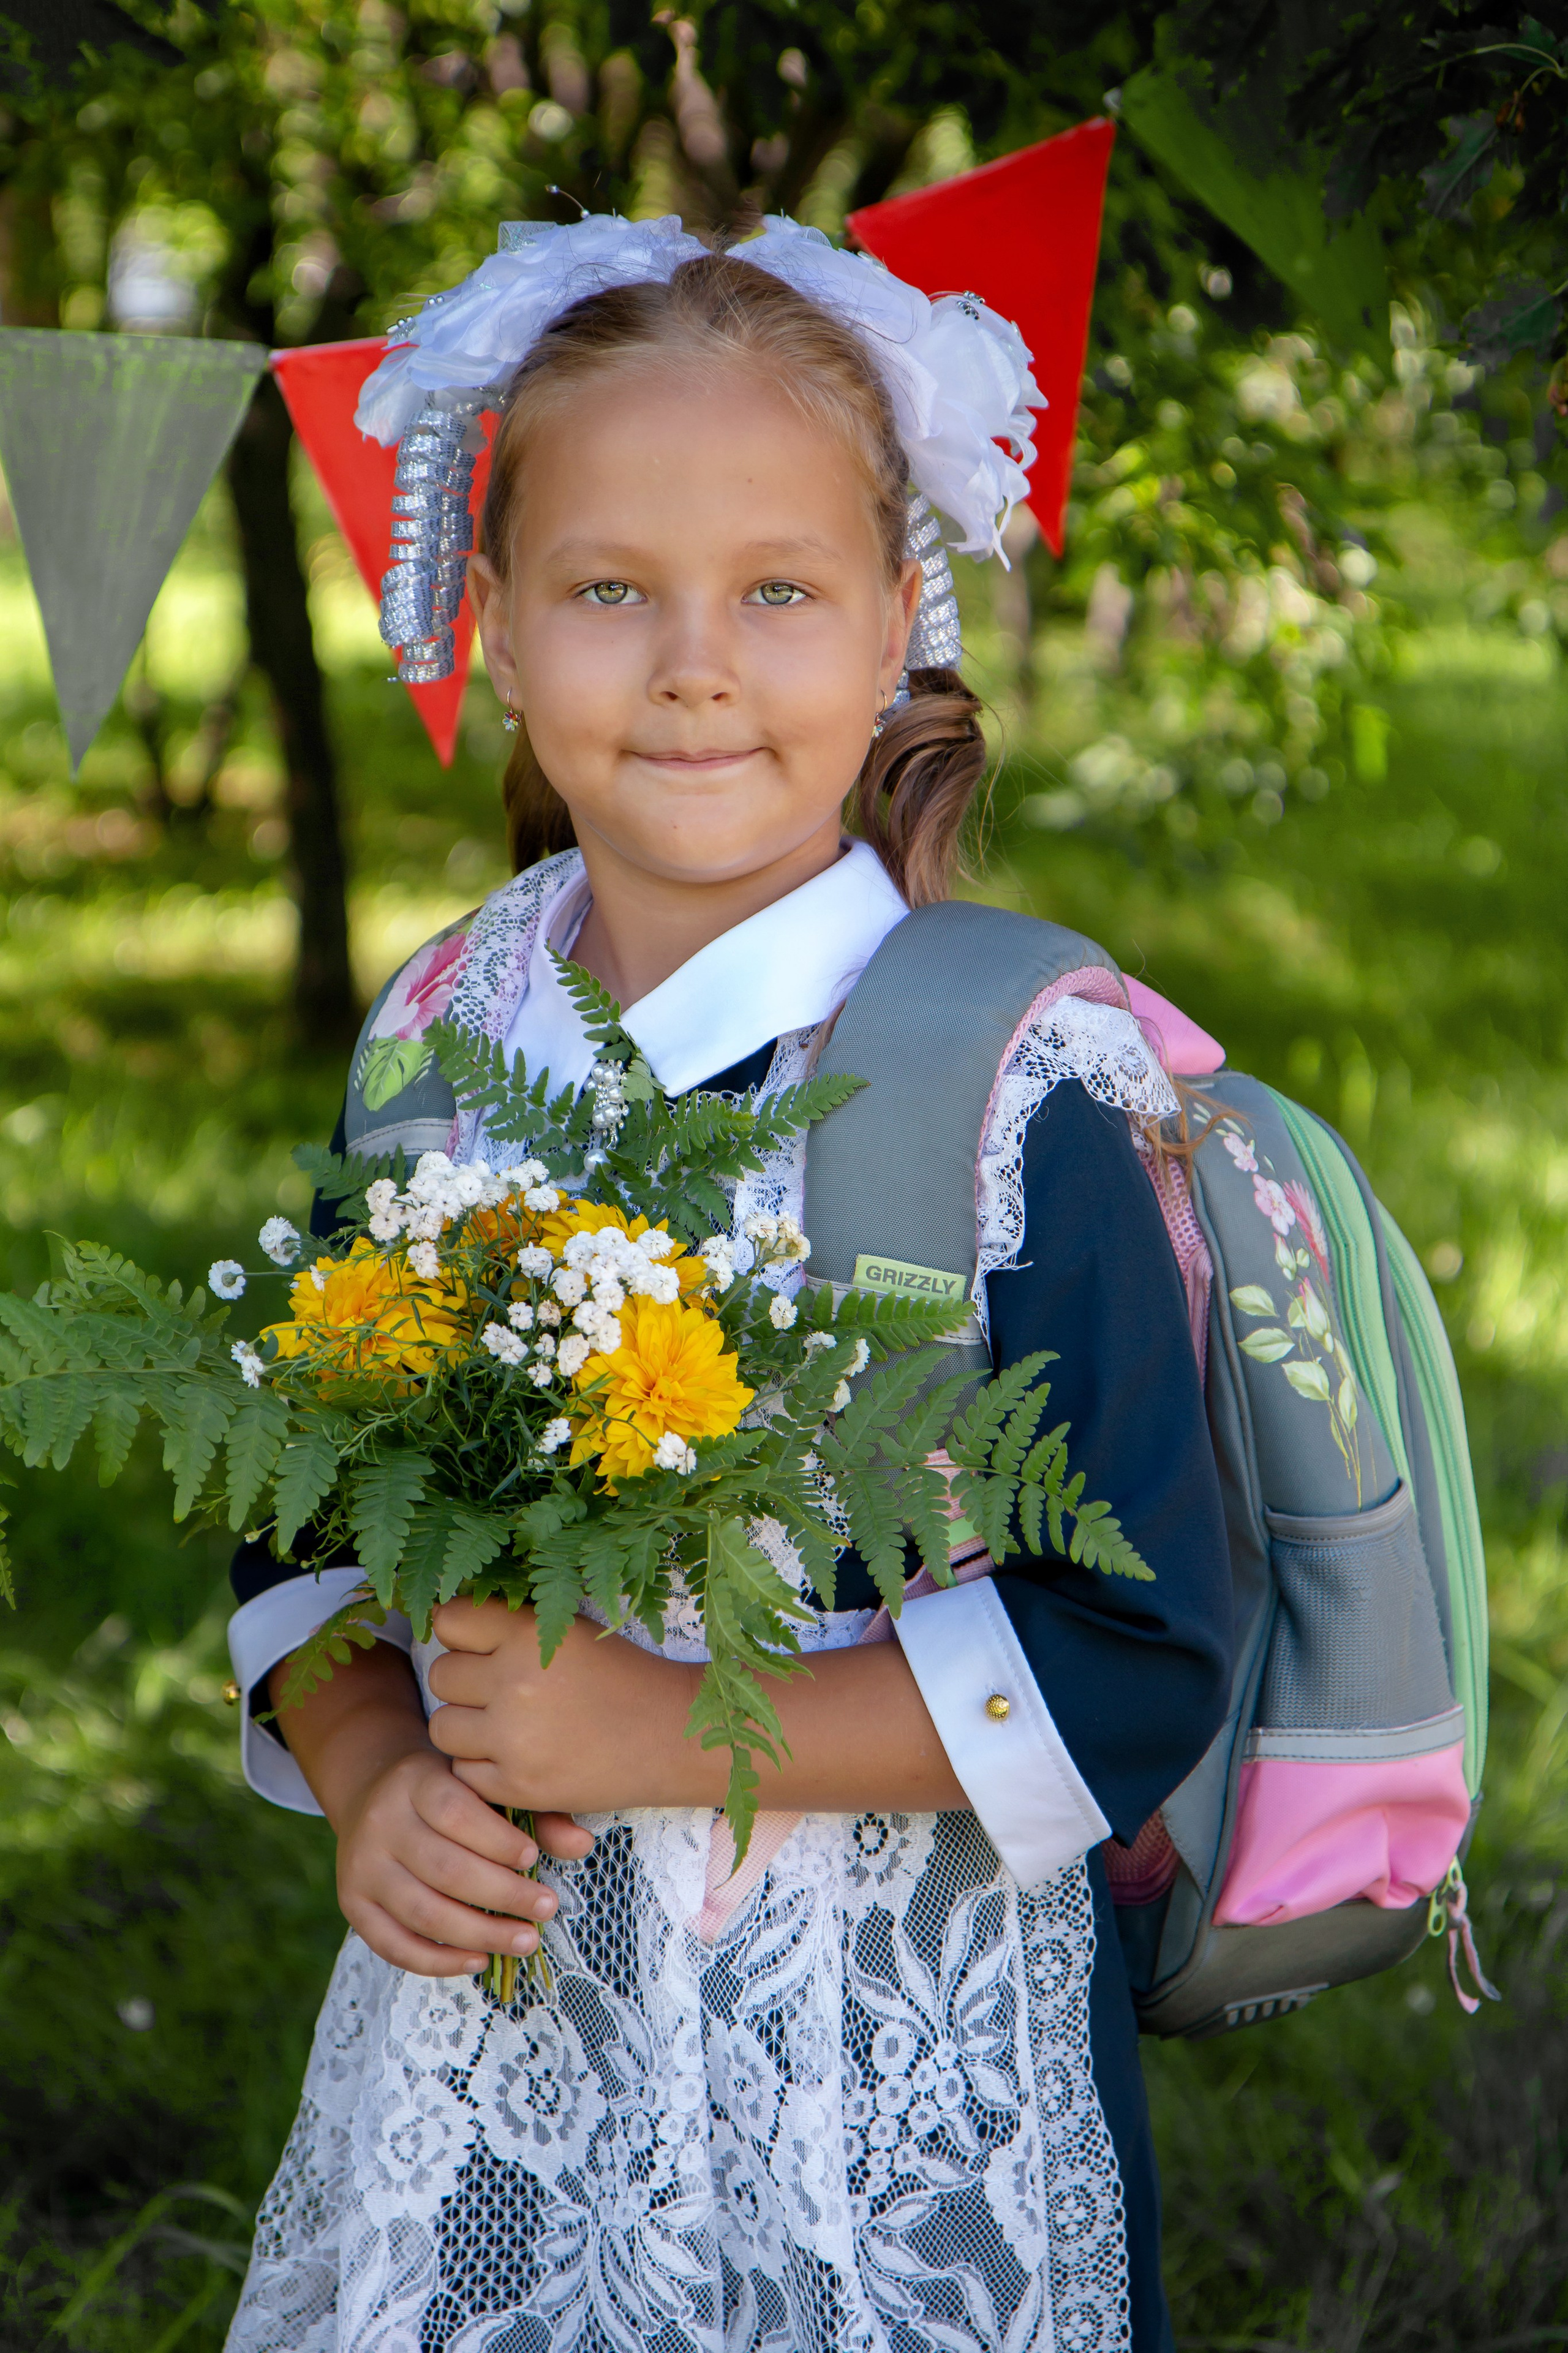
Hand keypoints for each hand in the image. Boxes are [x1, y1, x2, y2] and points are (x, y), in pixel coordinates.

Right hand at [334, 1743, 576, 1976]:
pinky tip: (480, 1959)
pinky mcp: (353, 1905)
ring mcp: (361, 1867)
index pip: (454, 1812)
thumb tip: (581, 1845)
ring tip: (526, 1940)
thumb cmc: (449, 1793)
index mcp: (414, 1781)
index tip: (533, 1859)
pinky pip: (394, 1945)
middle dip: (502, 1895)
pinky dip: (439, 1961)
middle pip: (443, 1868)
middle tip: (546, 1909)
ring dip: (480, 1934)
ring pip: (422, 1912)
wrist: (375, 1795)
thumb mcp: (484, 1786)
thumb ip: (534, 1811)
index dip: (496, 1840)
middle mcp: (381, 1823)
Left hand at [427, 1598, 716, 1813]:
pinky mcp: (518, 1785)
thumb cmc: (620, 1675)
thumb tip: (443, 1619)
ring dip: (467, 1728)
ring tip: (508, 1726)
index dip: (464, 1634)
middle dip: (465, 1684)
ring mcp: (514, 1737)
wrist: (671, 1736)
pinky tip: (520, 1757)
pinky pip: (463, 1772)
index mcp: (529, 1632)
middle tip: (502, 1691)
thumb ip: (511, 1625)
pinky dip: (483, 1767)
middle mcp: (515, 1681)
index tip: (483, 1646)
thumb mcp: (569, 1630)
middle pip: (441, 1676)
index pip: (449, 1620)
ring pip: (443, 1727)